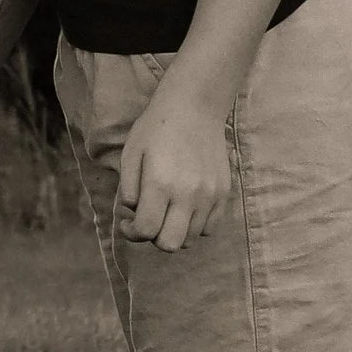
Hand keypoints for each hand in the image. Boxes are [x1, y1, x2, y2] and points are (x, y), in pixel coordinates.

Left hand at [116, 79, 232, 252]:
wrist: (195, 106)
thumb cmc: (156, 128)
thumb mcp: (131, 153)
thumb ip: (127, 189)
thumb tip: (132, 214)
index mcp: (160, 183)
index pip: (146, 231)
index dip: (131, 233)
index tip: (128, 222)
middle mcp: (188, 194)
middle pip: (170, 244)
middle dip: (153, 238)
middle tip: (147, 220)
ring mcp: (209, 195)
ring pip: (190, 239)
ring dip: (174, 231)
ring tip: (166, 211)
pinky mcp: (223, 193)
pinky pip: (209, 227)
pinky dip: (194, 225)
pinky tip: (184, 207)